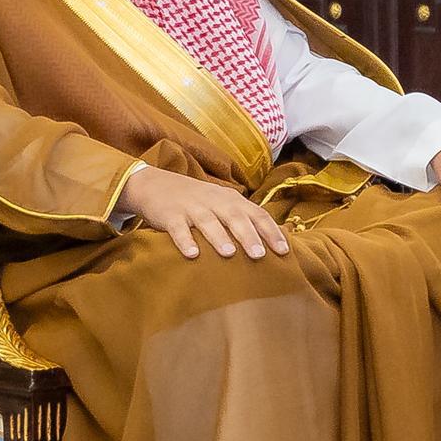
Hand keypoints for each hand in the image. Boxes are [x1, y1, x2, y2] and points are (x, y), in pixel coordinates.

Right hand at [119, 165, 291, 258]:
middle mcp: (215, 202)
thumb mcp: (223, 204)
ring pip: (208, 222)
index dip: (271, 232)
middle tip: (260, 255)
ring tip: (230, 253)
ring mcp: (192, 208)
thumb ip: (245, 219)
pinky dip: (185, 241)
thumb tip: (276, 240)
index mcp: (232, 200)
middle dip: (248, 236)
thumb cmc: (198, 201)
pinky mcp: (170, 215)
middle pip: (235, 217)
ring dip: (219, 237)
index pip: (257, 214)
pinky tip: (192, 254)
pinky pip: (178, 229)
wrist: (155, 184)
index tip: (284, 251)